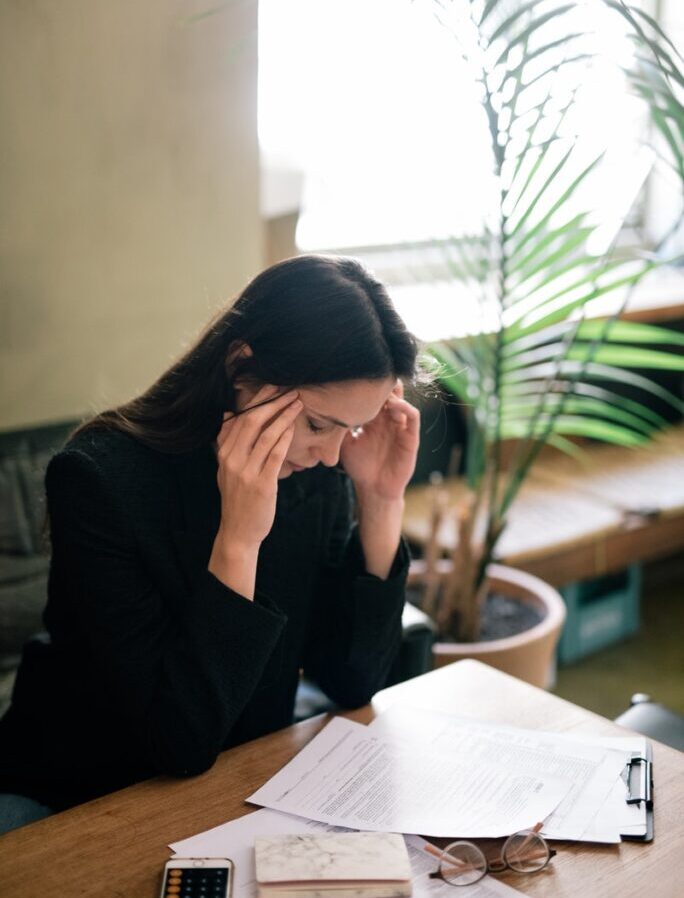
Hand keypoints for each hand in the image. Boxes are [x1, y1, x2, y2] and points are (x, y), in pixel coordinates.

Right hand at [209, 387, 301, 596]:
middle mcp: (232, 459)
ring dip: (283, 416)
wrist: (238, 531)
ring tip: (297, 403)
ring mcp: (246, 472)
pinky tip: (294, 427)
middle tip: (288, 389)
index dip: (256, 400)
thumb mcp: (225, 468)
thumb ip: (226, 441)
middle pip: (252, 421)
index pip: (240, 418)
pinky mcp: (261, 484)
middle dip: (271, 402)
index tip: (272, 385)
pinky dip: (284, 438)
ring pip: (266, 435)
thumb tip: (227, 414)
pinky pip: (275, 455)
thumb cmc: (237, 498)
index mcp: (224, 453)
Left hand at [340, 382, 419, 502]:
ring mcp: (400, 427)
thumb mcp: (344, 443)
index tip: (357, 379)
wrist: (373, 488)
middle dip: (382, 385)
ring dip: (394, 394)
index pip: (373, 396)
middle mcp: (388, 419)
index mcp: (373, 419)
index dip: (367, 387)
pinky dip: (406, 407)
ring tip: (382, 393)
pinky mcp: (411, 437)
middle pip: (389, 393)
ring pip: (402, 401)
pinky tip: (394, 405)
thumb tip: (324, 408)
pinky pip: (413, 417)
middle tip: (371, 380)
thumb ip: (339, 427)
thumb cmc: (359, 466)